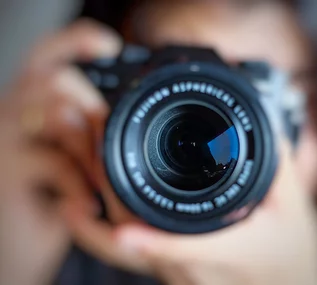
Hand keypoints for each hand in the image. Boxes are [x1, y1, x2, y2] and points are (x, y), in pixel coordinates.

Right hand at [0, 19, 120, 284]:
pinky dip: (81, 185)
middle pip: (57, 82)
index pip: (46, 58)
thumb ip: (81, 134)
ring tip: (99, 182)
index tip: (110, 45)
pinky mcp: (3, 174)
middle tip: (106, 151)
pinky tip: (88, 205)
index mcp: (26, 108)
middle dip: (94, 113)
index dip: (75, 41)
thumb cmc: (44, 200)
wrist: (11, 246)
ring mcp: (3, 142)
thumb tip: (106, 118)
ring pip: (58, 114)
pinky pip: (56, 164)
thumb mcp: (66, 162)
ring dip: (90, 149)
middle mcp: (9, 115)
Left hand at [64, 140, 316, 284]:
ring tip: (100, 154)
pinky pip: (138, 241)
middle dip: (113, 190)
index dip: (152, 241)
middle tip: (98, 144)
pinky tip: (114, 184)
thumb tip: (266, 125)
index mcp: (230, 253)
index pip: (186, 248)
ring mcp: (182, 272)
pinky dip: (118, 212)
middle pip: (143, 239)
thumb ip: (279, 166)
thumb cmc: (292, 252)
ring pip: (132, 242)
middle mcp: (197, 269)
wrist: (289, 282)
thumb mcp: (293, 207)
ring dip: (111, 198)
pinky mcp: (175, 267)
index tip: (121, 232)